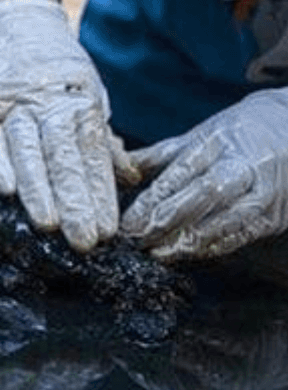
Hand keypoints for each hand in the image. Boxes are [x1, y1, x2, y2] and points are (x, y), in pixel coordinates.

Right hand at [0, 0, 129, 252]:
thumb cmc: (57, 74)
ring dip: (37, 187)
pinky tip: (4, 188)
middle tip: (83, 239)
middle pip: (63, 157)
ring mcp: (13, 103)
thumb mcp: (89, 99)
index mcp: (81, 105)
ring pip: (27, 148)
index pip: (92, 156)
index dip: (100, 194)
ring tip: (47, 225)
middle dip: (74, 199)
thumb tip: (128, 179)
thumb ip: (102, 142)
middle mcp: (49, 105)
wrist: (17, 26)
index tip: (107, 229)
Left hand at [121, 88, 287, 260]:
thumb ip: (159, 156)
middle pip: (205, 194)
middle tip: (139, 240)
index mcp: (220, 141)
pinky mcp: (276, 216)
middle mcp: (246, 165)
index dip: (154, 200)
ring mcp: (265, 192)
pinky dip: (212, 247)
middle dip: (168, 220)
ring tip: (159, 253)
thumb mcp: (199, 136)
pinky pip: (241, 235)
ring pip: (226, 219)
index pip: (183, 172)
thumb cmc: (236, 135)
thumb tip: (118, 169)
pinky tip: (188, 255)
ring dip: (189, 241)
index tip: (129, 222)